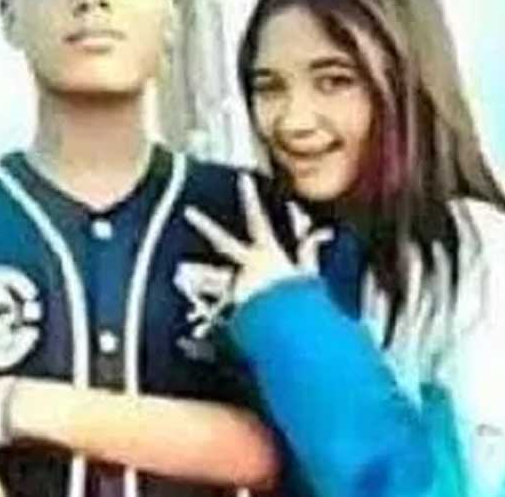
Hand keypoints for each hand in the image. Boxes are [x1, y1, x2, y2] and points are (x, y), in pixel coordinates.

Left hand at [185, 175, 329, 304]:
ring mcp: (235, 283)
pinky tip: (198, 315)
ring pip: (213, 274)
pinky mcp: (232, 306)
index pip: (258, 219)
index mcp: (266, 254)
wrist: (283, 325)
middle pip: (222, 240)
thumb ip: (309, 252)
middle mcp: (245, 264)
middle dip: (205, 225)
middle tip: (188, 212)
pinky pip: (217, 306)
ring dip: (199, 273)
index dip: (250, 198)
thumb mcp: (308, 274)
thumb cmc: (298, 298)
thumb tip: (322, 233)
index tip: (242, 179)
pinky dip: (208, 313)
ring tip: (182, 270)